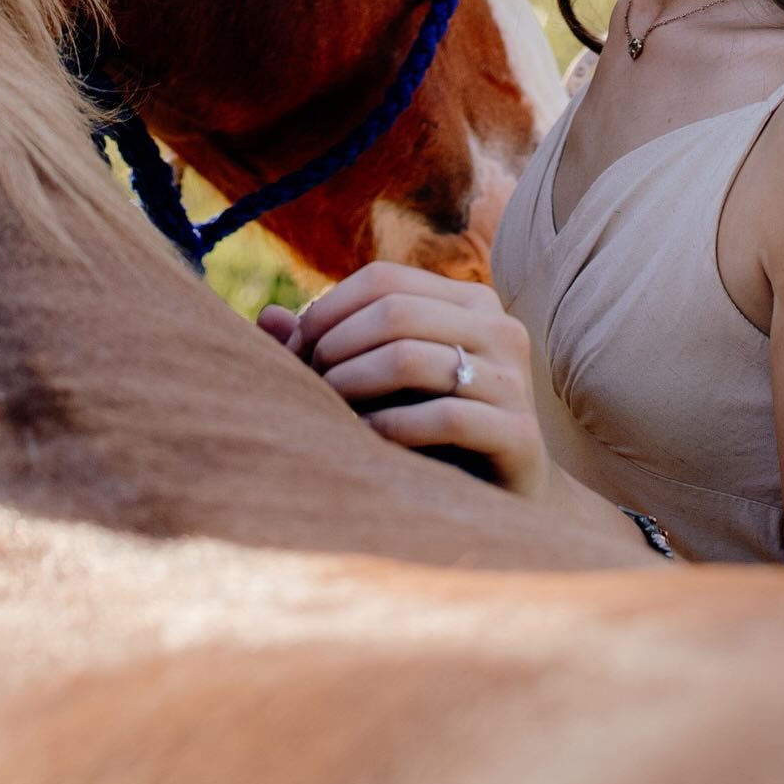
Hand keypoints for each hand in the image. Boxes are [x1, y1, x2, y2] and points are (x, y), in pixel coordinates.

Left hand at [258, 262, 552, 500]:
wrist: (508, 504)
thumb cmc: (434, 435)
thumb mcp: (385, 384)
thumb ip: (331, 346)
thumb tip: (266, 318)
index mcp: (470, 301)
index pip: (383, 279)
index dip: (329, 309)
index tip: (297, 351)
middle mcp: (498, 327)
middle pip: (393, 311)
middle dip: (336, 346)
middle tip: (310, 384)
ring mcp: (513, 379)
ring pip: (410, 357)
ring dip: (352, 385)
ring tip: (330, 410)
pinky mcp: (518, 433)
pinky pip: (443, 417)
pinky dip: (391, 427)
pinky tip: (368, 439)